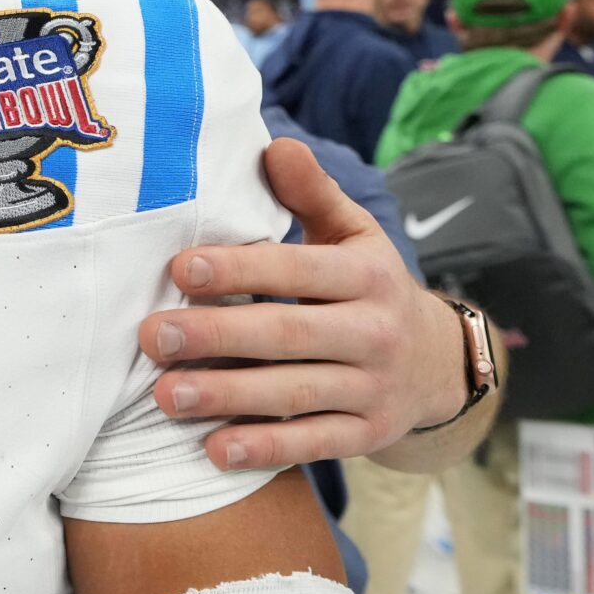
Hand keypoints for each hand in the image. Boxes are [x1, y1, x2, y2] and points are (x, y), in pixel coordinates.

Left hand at [142, 138, 468, 469]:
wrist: (441, 363)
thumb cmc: (370, 287)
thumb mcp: (354, 236)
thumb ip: (311, 194)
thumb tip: (274, 144)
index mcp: (367, 275)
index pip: (298, 270)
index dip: (240, 269)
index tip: (179, 269)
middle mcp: (375, 332)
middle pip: (289, 335)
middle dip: (218, 337)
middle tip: (153, 336)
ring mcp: (374, 389)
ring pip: (295, 394)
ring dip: (229, 397)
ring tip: (166, 396)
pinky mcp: (367, 435)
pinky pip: (313, 443)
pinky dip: (265, 448)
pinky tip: (213, 449)